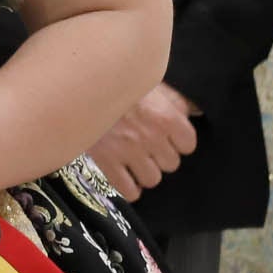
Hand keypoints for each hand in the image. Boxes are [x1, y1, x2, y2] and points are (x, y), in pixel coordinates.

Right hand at [87, 82, 199, 201]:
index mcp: (165, 116)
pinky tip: (125, 177)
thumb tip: (195, 111)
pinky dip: (129, 188)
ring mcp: (128, 152)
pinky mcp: (107, 163)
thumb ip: (175, 100)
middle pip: (171, 164)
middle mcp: (151, 137)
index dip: (178, 142)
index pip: (188, 145)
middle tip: (147, 146)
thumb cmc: (115, 82)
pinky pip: (128, 190)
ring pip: (152, 179)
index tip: (167, 137)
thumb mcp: (149, 82)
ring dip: (145, 172)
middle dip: (160, 156)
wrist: (77, 86)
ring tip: (135, 162)